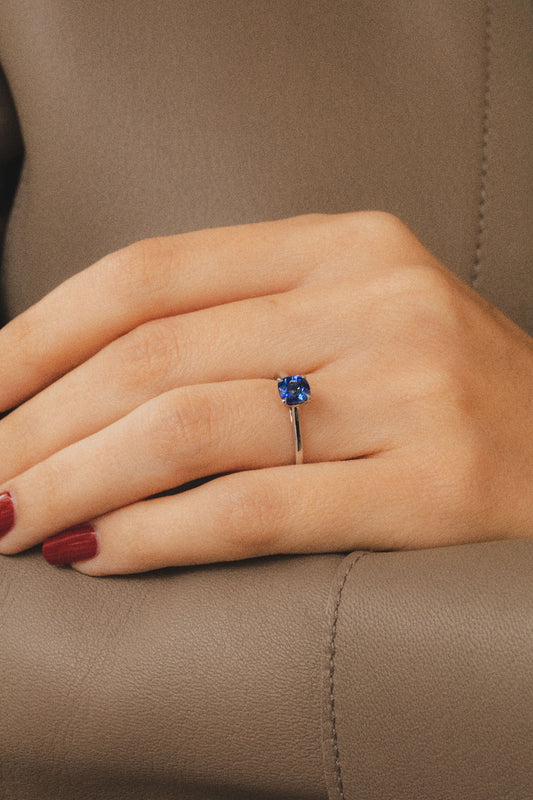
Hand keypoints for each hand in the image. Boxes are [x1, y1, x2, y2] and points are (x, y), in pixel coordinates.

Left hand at [0, 212, 530, 575]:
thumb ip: (234, 331)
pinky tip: (94, 556)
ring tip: (8, 519)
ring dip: (73, 482)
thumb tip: (82, 382)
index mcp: (342, 246)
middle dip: (36, 423)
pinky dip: (155, 535)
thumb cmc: (439, 391)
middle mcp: (374, 301)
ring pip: (188, 429)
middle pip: (153, 355)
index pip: (149, 274)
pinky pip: (255, 509)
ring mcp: (408, 389)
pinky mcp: (431, 485)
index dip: (38, 334)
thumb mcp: (344, 322)